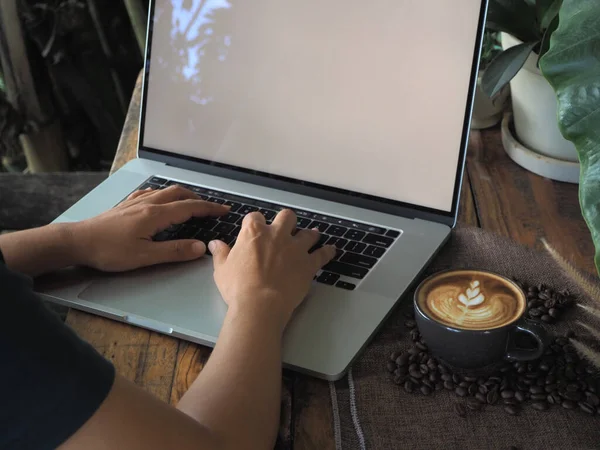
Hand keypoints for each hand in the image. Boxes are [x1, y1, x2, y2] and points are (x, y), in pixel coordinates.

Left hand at [72, 185, 229, 271]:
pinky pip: (151, 193)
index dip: (210, 208)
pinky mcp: (126, 205)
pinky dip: (164, 195)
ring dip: (183, 195)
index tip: (224, 210)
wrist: (78, 241)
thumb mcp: (145, 256)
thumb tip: (201, 248)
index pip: (190, 207)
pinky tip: (160, 201)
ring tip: (191, 203)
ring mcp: (136, 201)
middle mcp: (148, 203)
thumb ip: (175, 251)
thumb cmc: (109, 251)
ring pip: (165, 191)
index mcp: (156, 215)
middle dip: (199, 199)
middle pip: (179, 193)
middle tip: (211, 208)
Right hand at [209, 209, 335, 329]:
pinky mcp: (308, 263)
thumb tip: (215, 244)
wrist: (260, 304)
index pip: (255, 218)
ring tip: (312, 235)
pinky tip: (331, 250)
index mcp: (254, 233)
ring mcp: (295, 248)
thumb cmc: (239, 288)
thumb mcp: (222, 270)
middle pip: (286, 217)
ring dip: (309, 234)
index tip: (255, 230)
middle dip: (287, 221)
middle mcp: (277, 235)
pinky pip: (322, 254)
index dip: (255, 223)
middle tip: (286, 228)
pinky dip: (327, 252)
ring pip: (308, 233)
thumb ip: (221, 254)